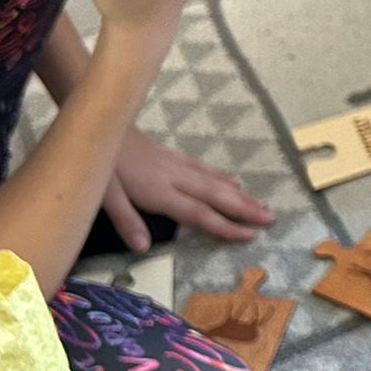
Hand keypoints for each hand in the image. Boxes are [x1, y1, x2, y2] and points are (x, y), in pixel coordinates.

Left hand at [104, 127, 273, 247]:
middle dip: (244, 208)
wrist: (99, 122)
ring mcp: (174, 165)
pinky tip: (231, 180)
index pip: (198, 213)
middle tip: (271, 218)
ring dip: (239, 194)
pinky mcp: (169, 156)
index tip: (250, 235)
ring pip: (214, 181)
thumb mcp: (102, 194)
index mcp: (159, 191)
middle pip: (215, 195)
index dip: (225, 225)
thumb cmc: (98, 161)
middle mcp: (173, 178)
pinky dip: (221, 177)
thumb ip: (125, 220)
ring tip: (260, 204)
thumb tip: (143, 248)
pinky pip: (203, 168)